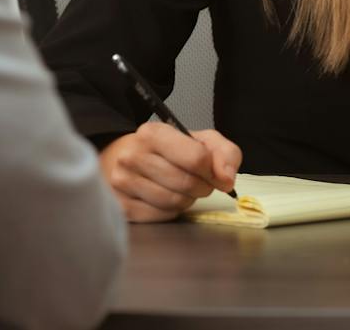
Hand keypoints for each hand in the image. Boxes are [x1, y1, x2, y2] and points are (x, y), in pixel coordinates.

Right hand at [100, 122, 240, 222]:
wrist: (124, 159)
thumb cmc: (167, 151)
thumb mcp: (199, 140)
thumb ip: (224, 153)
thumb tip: (226, 179)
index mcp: (152, 133)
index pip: (196, 157)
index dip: (212, 170)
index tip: (213, 173)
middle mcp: (133, 155)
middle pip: (186, 183)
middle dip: (202, 187)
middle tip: (200, 183)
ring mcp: (123, 182)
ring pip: (174, 202)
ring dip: (187, 199)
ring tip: (182, 189)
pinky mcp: (122, 206)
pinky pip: (161, 216)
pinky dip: (171, 211)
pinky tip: (167, 199)